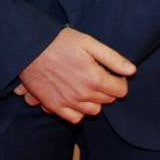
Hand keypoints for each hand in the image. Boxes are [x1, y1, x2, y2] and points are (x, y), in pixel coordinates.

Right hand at [15, 27, 136, 123]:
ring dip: (93, 100)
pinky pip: (74, 118)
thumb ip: (112, 57)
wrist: (27, 47)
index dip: (119, 80)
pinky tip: (74, 97)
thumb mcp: (88, 42)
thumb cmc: (58, 41)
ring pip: (93, 110)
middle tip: (95, 75)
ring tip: (84, 86)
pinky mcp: (54, 106)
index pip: (120, 90)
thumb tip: (132, 71)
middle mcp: (83, 94)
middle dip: (106, 88)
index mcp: (94, 78)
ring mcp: (68, 102)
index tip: (111, 73)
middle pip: (107, 100)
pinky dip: (78, 111)